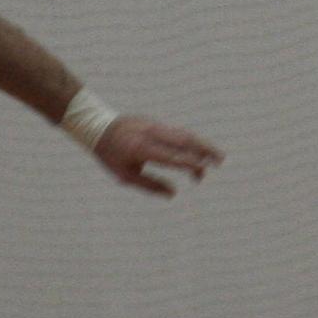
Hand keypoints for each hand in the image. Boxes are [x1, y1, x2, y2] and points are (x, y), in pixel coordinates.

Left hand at [91, 117, 222, 197]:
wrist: (97, 127)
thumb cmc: (110, 155)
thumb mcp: (125, 175)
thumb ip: (150, 186)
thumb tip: (173, 194)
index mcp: (142, 149)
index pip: (171, 156)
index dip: (189, 164)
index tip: (201, 172)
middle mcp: (151, 134)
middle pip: (184, 140)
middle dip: (204, 150)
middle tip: (219, 162)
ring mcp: (155, 126)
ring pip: (184, 134)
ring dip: (202, 145)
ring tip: (216, 157)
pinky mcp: (156, 123)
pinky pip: (177, 132)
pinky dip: (191, 142)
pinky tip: (200, 151)